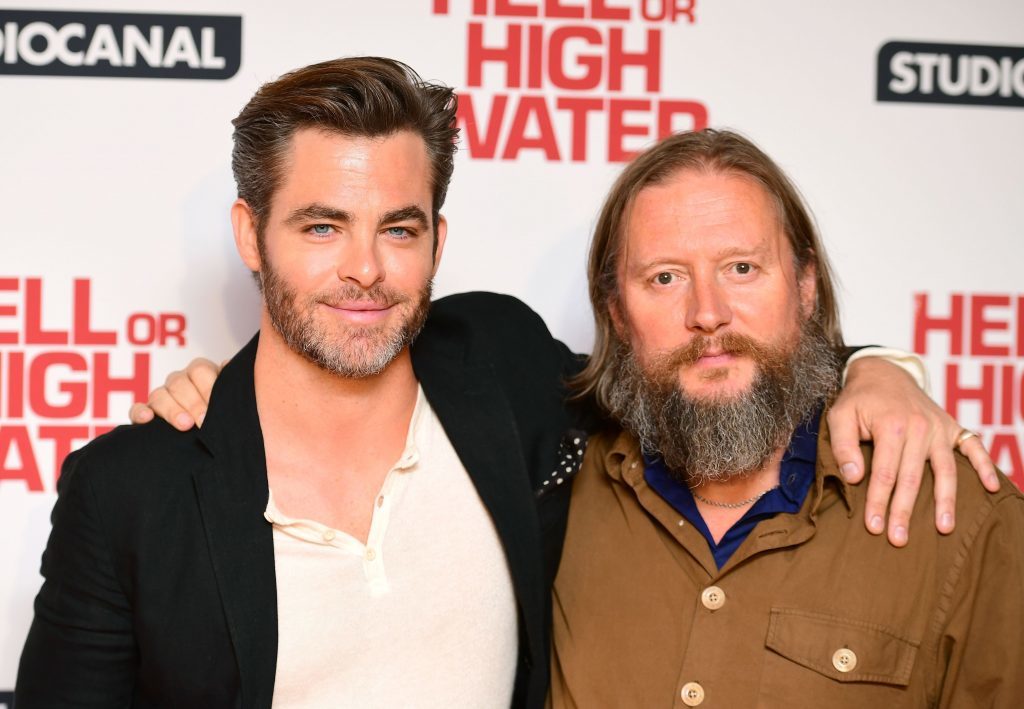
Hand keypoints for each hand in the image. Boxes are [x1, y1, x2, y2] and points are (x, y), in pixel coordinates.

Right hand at [129, 358, 221, 430]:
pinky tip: (147, 419)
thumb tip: (227, 364)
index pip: (200, 370)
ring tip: (185, 425)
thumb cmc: (222, 411)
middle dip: (193, 403)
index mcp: (200, 373)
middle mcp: (179, 381)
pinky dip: (140, 413)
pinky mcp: (146, 413)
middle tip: (203, 421)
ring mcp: (161, 396)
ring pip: (159, 395)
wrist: (208, 435)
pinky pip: (136, 408)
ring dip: (172, 410)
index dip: (208, 388)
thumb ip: (230, 383)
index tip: (216, 407)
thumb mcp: (229, 397)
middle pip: (180, 383)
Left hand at [827, 357, 999, 546]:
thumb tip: (854, 477)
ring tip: (944, 528)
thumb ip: (844, 445)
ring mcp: (939, 428)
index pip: (884, 473)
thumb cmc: (859, 400)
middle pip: (913, 478)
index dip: (878, 502)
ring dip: (945, 501)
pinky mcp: (952, 427)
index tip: (874, 527)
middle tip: (899, 539)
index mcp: (891, 426)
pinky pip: (974, 448)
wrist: (883, 373)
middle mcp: (919, 428)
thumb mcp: (840, 415)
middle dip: (905, 511)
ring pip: (945, 471)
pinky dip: (985, 467)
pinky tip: (992, 489)